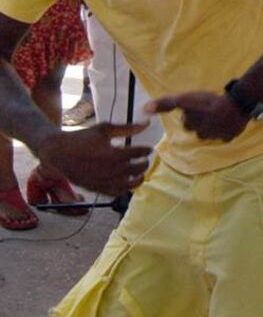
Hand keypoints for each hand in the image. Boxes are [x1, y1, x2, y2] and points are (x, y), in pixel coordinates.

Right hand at [36, 123, 151, 196]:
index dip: (146, 150)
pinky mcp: (98, 188)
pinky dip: (125, 188)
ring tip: (139, 172)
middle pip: (137, 169)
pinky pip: (117, 193)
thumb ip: (127, 128)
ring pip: (130, 184)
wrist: (59, 153)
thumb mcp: (105, 129)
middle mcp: (111, 170)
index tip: (148, 149)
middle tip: (145, 160)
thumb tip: (147, 123)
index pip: (139, 154)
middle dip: (144, 164)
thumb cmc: (82, 138)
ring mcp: (105, 181)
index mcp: (114, 154)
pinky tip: (126, 181)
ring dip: (138, 178)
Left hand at [146, 92, 248, 141]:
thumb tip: (145, 108)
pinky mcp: (230, 136)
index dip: (190, 115)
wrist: (235, 106)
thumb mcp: (184, 100)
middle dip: (201, 123)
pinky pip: (226, 135)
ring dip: (213, 126)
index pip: (187, 123)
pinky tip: (229, 121)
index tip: (195, 108)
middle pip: (199, 130)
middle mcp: (202, 134)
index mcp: (191, 125)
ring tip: (218, 115)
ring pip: (212, 133)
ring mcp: (217, 137)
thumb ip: (165, 104)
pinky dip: (227, 130)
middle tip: (207, 112)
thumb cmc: (208, 103)